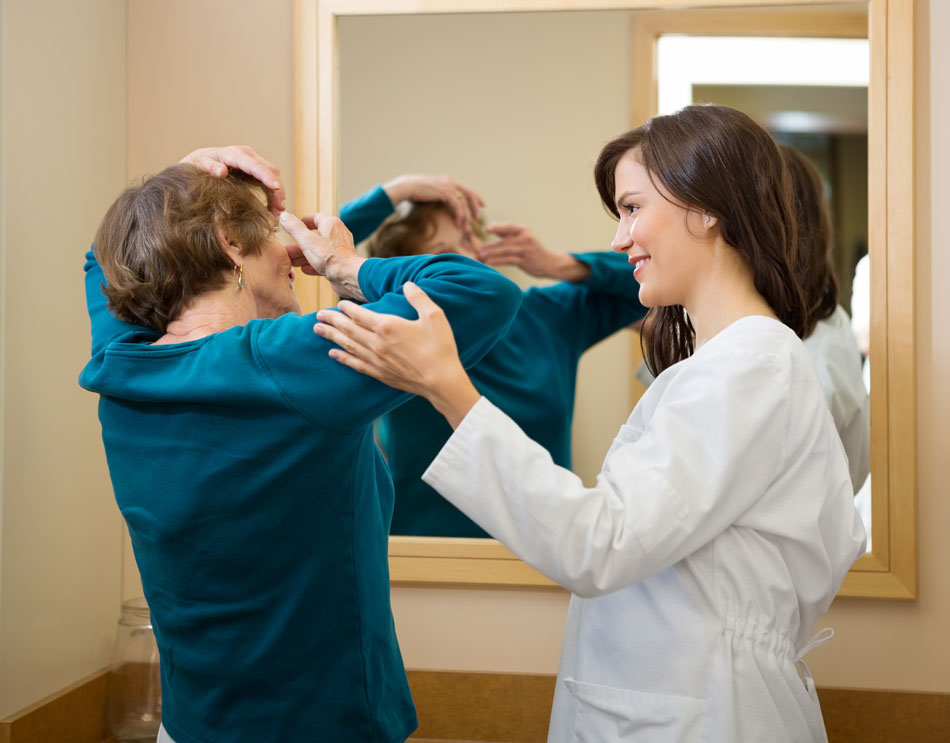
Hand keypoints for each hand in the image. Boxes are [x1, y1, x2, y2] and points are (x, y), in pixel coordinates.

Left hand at [180, 145, 285, 215]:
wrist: (195, 164)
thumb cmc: (195, 166)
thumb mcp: (198, 166)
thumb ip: (209, 166)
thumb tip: (222, 171)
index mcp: (234, 153)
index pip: (255, 165)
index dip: (266, 176)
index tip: (275, 188)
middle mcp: (247, 155)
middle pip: (270, 170)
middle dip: (278, 189)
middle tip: (280, 209)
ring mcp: (252, 162)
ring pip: (273, 176)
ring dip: (278, 194)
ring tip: (278, 213)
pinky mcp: (255, 171)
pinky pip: (269, 181)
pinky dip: (274, 195)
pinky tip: (274, 209)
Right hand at [280, 211, 366, 300]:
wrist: (348, 276)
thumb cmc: (330, 257)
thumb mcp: (307, 240)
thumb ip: (294, 228)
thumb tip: (284, 216)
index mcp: (330, 224)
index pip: (315, 218)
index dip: (303, 222)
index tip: (293, 227)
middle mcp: (337, 234)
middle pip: (315, 237)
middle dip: (299, 245)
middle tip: (287, 251)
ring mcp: (340, 249)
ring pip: (318, 250)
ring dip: (304, 255)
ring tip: (291, 261)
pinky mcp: (341, 263)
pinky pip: (325, 261)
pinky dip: (314, 264)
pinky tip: (305, 269)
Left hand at [314, 283, 479, 427]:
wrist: (441, 381)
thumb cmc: (440, 347)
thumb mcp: (434, 316)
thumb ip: (418, 297)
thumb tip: (407, 284)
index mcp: (387, 326)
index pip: (359, 314)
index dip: (347, 308)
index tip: (338, 304)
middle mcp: (376, 343)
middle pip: (348, 329)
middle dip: (331, 321)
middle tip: (318, 315)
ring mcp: (376, 360)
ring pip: (347, 345)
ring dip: (331, 337)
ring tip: (318, 330)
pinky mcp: (379, 373)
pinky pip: (355, 363)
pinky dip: (342, 358)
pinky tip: (332, 354)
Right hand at [382, 174, 483, 241]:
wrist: (406, 187)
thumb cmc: (414, 191)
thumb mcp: (430, 192)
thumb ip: (439, 195)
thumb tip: (442, 202)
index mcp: (447, 180)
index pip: (465, 188)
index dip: (475, 197)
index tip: (481, 205)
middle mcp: (450, 181)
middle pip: (469, 193)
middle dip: (475, 206)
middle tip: (477, 218)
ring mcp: (448, 186)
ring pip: (464, 202)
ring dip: (466, 216)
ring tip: (467, 227)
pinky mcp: (445, 192)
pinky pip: (457, 206)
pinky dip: (459, 215)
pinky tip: (458, 224)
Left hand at [477, 223, 589, 280]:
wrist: (550, 263)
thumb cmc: (533, 250)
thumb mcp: (523, 238)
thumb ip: (508, 233)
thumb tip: (491, 227)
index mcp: (524, 229)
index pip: (508, 226)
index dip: (496, 227)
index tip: (485, 229)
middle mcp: (525, 237)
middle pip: (503, 240)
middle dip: (488, 244)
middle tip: (474, 247)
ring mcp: (526, 249)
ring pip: (504, 250)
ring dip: (490, 253)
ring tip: (479, 255)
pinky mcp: (525, 260)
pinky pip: (508, 260)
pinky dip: (497, 261)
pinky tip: (488, 262)